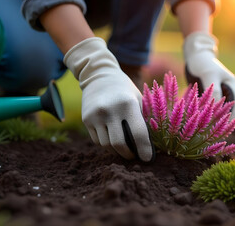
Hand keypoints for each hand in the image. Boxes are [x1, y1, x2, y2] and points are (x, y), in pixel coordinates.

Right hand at [64, 37, 153, 161]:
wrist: (99, 76)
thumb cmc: (125, 90)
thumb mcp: (138, 99)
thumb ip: (142, 119)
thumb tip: (149, 146)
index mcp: (127, 104)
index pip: (138, 133)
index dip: (144, 149)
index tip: (147, 159)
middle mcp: (109, 110)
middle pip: (119, 144)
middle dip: (129, 155)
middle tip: (135, 157)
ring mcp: (95, 115)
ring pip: (106, 145)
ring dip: (116, 150)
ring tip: (124, 148)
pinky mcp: (86, 119)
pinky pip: (97, 140)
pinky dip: (106, 143)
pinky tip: (112, 138)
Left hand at [184, 32, 234, 123]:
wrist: (193, 55)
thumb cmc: (202, 62)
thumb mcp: (208, 74)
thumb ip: (214, 90)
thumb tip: (216, 107)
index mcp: (231, 84)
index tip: (234, 127)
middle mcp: (225, 89)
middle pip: (231, 107)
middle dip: (228, 120)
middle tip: (224, 133)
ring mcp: (216, 91)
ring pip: (220, 108)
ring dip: (217, 118)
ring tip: (214, 131)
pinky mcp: (206, 94)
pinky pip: (209, 106)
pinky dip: (208, 114)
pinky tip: (203, 123)